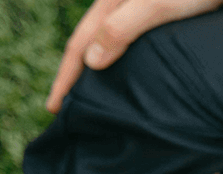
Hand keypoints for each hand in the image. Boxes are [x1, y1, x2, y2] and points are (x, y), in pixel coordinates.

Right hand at [44, 0, 222, 112]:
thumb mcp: (154, 4)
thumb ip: (122, 28)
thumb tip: (91, 61)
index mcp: (111, 3)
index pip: (79, 46)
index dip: (65, 79)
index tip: (54, 109)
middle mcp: (123, 10)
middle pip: (93, 49)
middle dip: (79, 79)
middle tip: (70, 113)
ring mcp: (145, 17)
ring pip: (117, 51)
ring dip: (105, 76)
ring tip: (100, 105)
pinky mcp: (168, 25)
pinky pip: (141, 54)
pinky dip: (131, 72)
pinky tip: (138, 89)